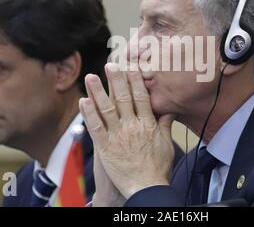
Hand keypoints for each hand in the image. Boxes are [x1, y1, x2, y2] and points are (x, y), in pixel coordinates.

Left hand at [79, 63, 174, 198]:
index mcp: (148, 124)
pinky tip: (83, 101)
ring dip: (98, 92)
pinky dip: (88, 114)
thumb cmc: (158, 168)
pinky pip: (95, 128)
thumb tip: (169, 110)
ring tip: (91, 76)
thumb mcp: (167, 144)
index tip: (131, 66)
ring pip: (106, 109)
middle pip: (123, 98)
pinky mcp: (105, 147)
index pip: (141, 97)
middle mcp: (132, 126)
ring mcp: (117, 136)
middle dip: (116, 79)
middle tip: (110, 64)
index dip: (135, 80)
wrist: (146, 188)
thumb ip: (166, 125)